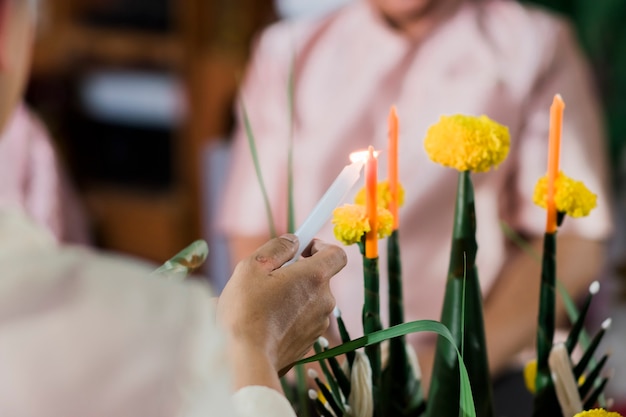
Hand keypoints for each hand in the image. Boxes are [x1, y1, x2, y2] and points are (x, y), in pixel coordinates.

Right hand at [217, 234, 346, 384]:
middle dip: (297, 273)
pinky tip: (265, 322)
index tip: (302, 249)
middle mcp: (324, 300)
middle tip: (270, 278)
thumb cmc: (246, 311)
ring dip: (291, 296)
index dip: (321, 247)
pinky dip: (289, 316)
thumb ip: (278, 247)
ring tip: (262, 304)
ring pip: (308, 299)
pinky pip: (302, 320)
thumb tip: (294, 241)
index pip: (337, 254)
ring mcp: (319, 324)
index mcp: (315, 277)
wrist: (247, 359)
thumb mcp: (253, 266)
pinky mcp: (309, 342)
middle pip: (319, 277)